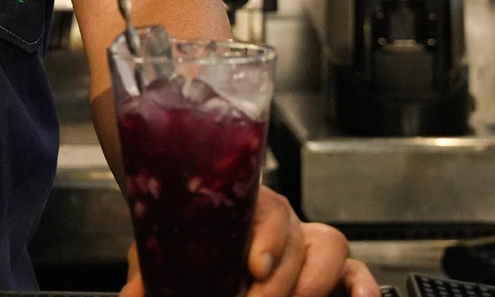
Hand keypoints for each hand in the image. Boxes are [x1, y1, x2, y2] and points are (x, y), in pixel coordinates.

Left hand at [119, 187, 380, 296]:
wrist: (204, 238)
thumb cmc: (191, 242)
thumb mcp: (170, 256)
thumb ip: (153, 272)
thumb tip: (131, 296)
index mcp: (246, 207)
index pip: (269, 210)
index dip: (267, 239)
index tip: (253, 267)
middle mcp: (282, 222)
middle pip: (300, 238)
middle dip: (283, 281)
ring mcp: (309, 245)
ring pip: (332, 250)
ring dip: (315, 283)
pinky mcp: (332, 273)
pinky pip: (357, 274)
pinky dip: (363, 288)